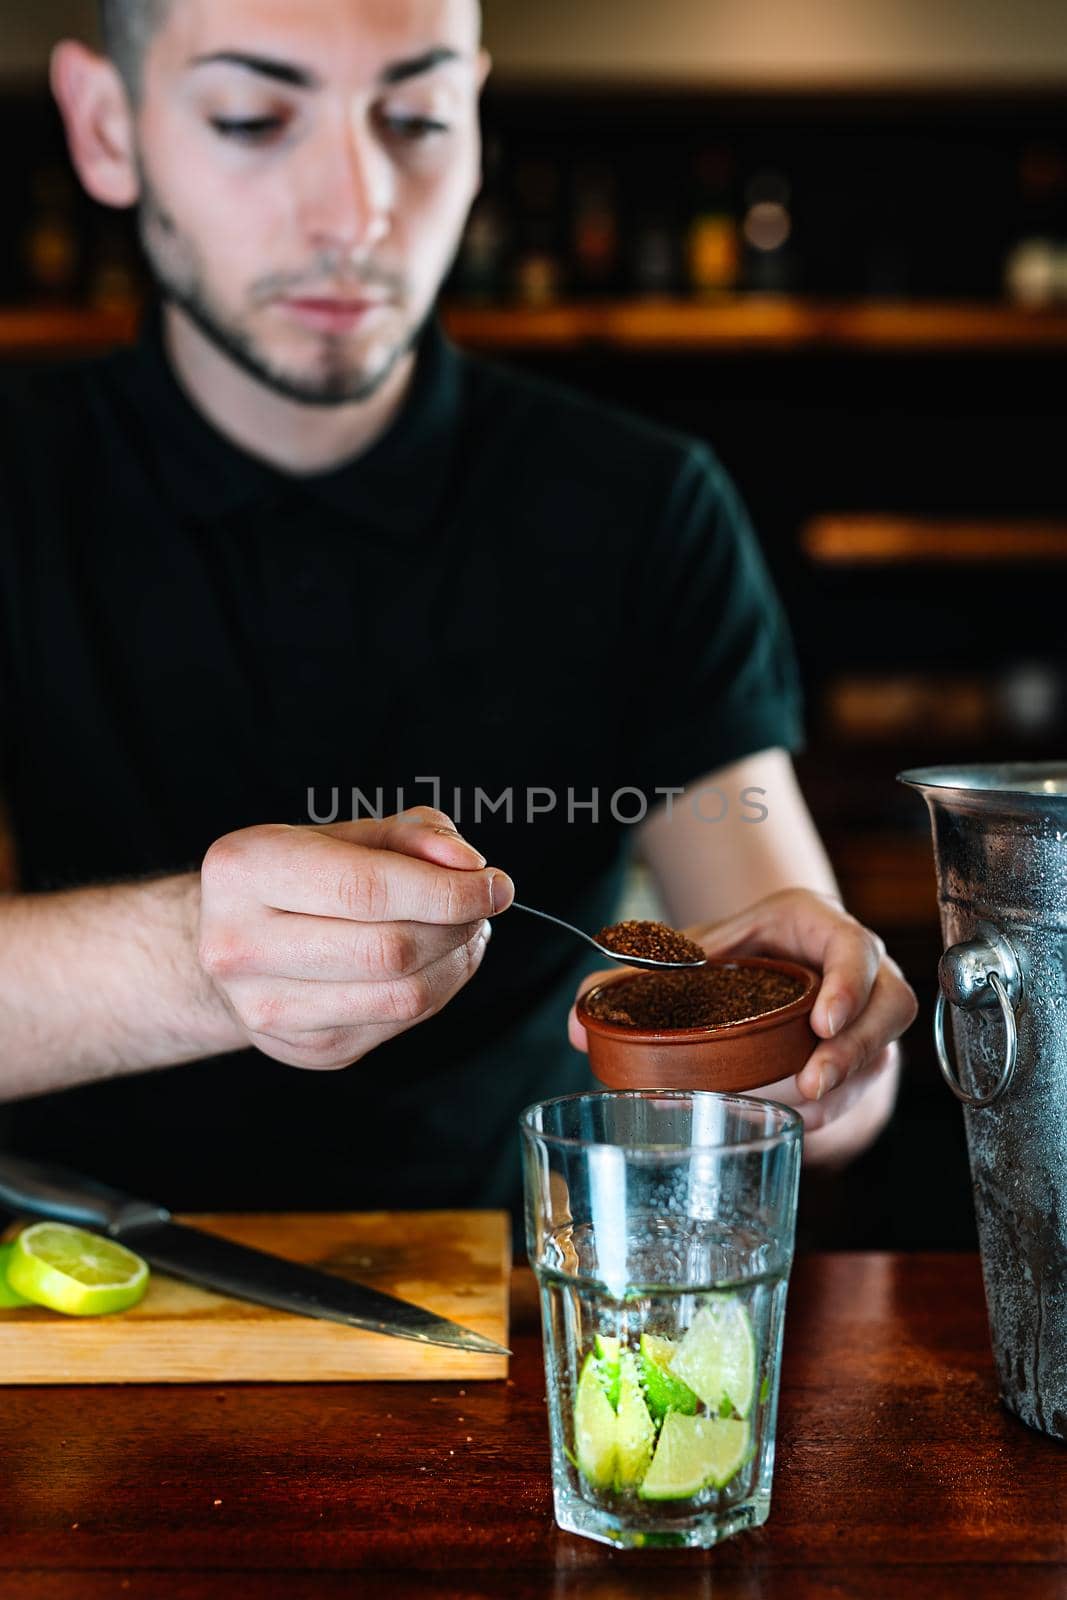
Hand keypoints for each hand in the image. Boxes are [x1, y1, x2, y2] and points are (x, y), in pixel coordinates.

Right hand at [198, 808, 513, 1070]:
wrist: (229, 944)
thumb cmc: (296, 878)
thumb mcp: (344, 834)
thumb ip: (411, 836)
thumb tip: (467, 865)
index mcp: (246, 870)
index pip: (367, 888)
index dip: (447, 890)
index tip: (495, 884)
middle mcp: (241, 945)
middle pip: (391, 948)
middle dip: (458, 924)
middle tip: (483, 903)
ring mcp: (269, 1008)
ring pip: (404, 995)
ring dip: (457, 961)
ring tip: (466, 929)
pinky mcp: (304, 1049)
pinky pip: (399, 1023)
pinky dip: (438, 989)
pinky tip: (436, 961)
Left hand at [568, 888, 917, 1135]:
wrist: (757, 968)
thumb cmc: (725, 957)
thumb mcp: (683, 957)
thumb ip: (629, 981)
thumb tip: (579, 1023)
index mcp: (814, 925)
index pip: (854, 947)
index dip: (849, 984)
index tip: (822, 1022)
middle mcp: (856, 964)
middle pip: (890, 1002)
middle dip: (857, 1048)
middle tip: (812, 1083)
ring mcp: (867, 1011)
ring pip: (884, 1048)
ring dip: (847, 1085)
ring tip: (802, 1112)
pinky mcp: (867, 1052)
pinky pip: (868, 1082)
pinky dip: (837, 1107)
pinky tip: (801, 1125)